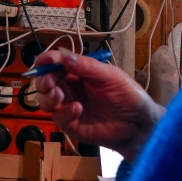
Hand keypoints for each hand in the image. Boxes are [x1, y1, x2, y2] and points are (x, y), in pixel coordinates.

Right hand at [35, 49, 163, 162]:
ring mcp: (69, 107)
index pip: (54, 64)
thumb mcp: (109, 75)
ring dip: (48, 97)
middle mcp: (69, 89)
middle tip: (50, 82)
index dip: (46, 61)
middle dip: (42, 81)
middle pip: (44, 83)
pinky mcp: (72, 125)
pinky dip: (64, 112)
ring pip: (45, 101)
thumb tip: (63, 55)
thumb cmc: (126, 94)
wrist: (138, 122)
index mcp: (76, 73)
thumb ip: (86, 66)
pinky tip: (77, 109)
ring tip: (59, 95)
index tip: (43, 61)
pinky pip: (59, 118)